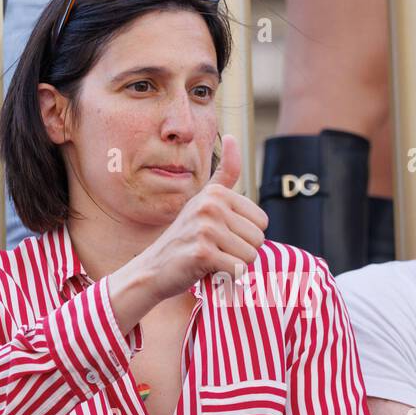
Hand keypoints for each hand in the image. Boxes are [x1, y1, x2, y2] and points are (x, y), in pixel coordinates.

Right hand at [108, 135, 267, 327]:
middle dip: (241, 252)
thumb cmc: (185, 238)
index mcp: (216, 193)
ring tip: (212, 259)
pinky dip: (227, 277)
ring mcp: (205, 228)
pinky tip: (208, 271)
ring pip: (251, 256)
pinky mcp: (202, 253)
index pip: (262, 222)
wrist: (153, 270)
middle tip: (216, 251)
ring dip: (234, 265)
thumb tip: (233, 137)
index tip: (222, 237)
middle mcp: (211, 206)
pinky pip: (238, 269)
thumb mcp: (204, 202)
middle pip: (259, 239)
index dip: (245, 236)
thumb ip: (223, 174)